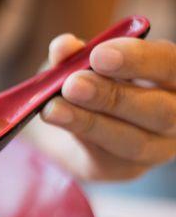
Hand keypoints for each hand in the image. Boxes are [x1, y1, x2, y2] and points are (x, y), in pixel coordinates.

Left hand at [39, 34, 175, 180]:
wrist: (70, 120)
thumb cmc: (88, 79)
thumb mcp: (80, 61)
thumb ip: (75, 54)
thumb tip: (64, 47)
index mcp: (173, 77)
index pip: (170, 66)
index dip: (139, 59)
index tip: (99, 53)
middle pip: (159, 111)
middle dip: (112, 96)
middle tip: (73, 84)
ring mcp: (157, 148)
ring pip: (132, 141)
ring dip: (90, 122)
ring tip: (53, 107)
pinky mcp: (126, 170)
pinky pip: (106, 157)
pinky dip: (78, 135)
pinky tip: (56, 119)